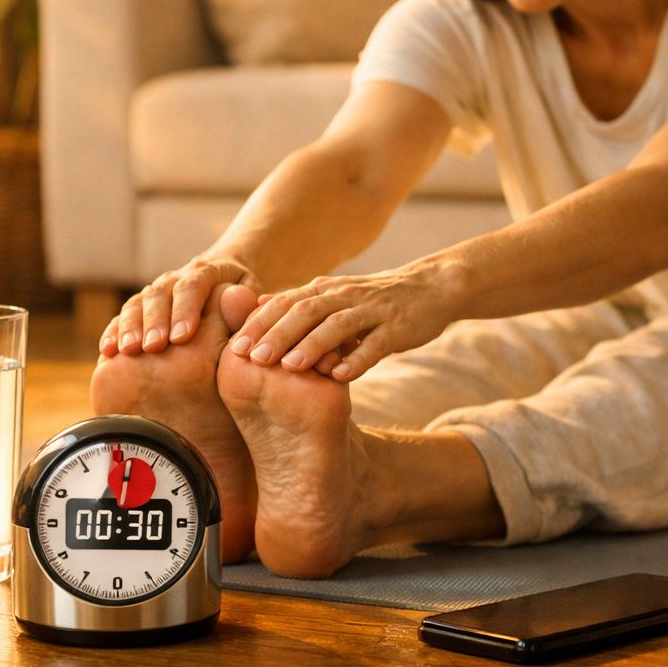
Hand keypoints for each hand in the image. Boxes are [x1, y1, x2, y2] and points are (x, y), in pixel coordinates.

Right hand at [101, 257, 259, 357]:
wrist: (223, 282)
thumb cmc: (242, 302)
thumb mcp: (251, 300)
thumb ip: (246, 304)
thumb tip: (241, 303)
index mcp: (208, 272)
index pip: (194, 286)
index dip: (186, 310)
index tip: (182, 338)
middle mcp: (178, 278)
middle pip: (161, 294)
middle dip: (156, 320)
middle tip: (153, 347)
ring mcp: (157, 290)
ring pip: (139, 302)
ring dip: (131, 326)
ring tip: (128, 350)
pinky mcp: (141, 305)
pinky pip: (123, 315)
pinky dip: (114, 331)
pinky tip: (109, 350)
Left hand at [228, 262, 461, 382]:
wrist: (433, 288)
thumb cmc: (376, 301)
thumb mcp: (337, 297)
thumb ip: (301, 304)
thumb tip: (257, 309)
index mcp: (327, 290)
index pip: (286, 302)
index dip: (259, 324)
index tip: (234, 347)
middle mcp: (346, 295)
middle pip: (306, 310)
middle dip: (277, 333)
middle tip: (252, 358)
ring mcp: (374, 310)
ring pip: (338, 325)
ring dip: (312, 345)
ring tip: (289, 367)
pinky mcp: (399, 327)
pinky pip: (376, 344)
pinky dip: (357, 359)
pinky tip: (339, 377)